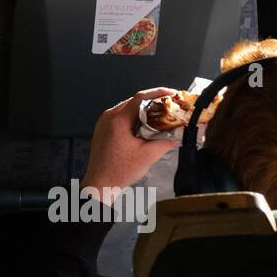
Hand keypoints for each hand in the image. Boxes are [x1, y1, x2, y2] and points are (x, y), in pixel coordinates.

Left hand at [82, 88, 180, 203]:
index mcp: (118, 120)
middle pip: (133, 101)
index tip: (171, 93)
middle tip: (169, 105)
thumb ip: (164, 142)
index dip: (158, 93)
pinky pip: (120, 117)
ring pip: (127, 108)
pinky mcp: (103, 129)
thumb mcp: (148, 156)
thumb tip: (176, 137)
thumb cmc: (120, 171)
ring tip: (159, 114)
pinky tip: (145, 125)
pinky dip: (134, 117)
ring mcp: (104, 122)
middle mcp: (108, 117)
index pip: (140, 98)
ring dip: (143, 110)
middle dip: (152, 101)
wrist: (100, 184)